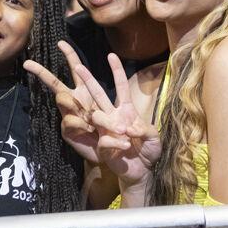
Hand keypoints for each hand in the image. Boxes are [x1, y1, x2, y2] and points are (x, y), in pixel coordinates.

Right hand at [26, 44, 159, 182]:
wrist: (142, 172)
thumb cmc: (148, 152)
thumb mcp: (153, 138)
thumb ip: (144, 129)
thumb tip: (128, 126)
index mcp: (125, 109)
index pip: (120, 86)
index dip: (116, 71)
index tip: (111, 55)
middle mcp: (111, 115)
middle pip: (95, 92)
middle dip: (86, 76)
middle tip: (74, 61)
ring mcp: (103, 129)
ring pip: (93, 113)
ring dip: (103, 119)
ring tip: (119, 128)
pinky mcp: (100, 144)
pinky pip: (101, 138)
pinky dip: (114, 142)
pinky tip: (125, 147)